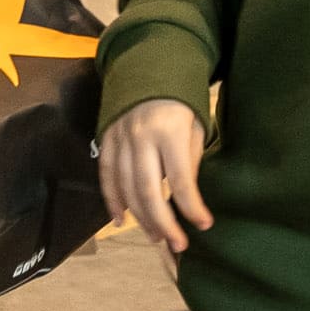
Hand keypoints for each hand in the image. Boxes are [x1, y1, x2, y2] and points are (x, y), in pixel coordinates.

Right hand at [100, 99, 212, 257]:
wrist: (148, 65)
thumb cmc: (181, 99)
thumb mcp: (196, 124)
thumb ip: (190, 160)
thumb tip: (187, 198)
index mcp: (170, 131)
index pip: (180, 179)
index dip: (192, 206)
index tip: (204, 225)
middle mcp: (141, 136)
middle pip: (148, 190)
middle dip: (164, 222)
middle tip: (178, 244)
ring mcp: (119, 139)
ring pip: (126, 188)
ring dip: (140, 217)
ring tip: (156, 236)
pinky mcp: (105, 139)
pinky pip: (106, 176)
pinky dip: (112, 200)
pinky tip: (121, 219)